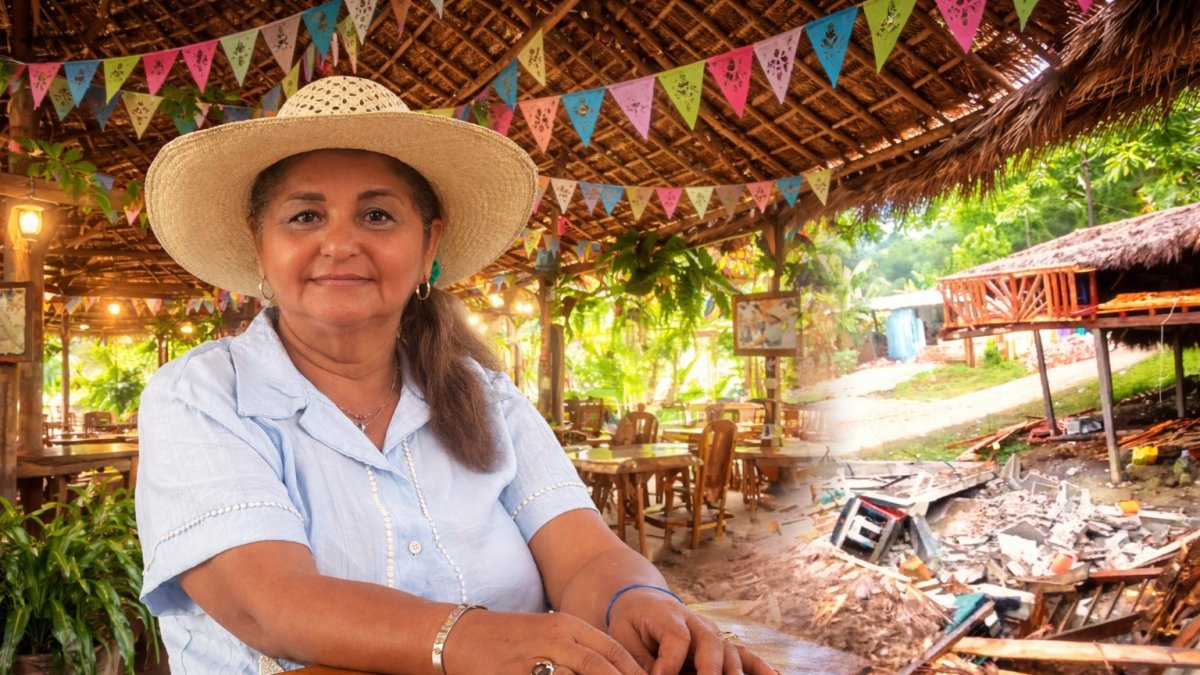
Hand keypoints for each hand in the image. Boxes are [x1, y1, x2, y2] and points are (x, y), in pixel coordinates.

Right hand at [445, 609, 647, 674]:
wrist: (458, 636)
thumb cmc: (507, 641)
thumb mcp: (547, 636)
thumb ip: (578, 652)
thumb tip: (610, 667)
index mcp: (568, 627)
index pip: (615, 653)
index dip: (636, 673)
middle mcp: (556, 639)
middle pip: (602, 668)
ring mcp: (536, 659)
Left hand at [605, 589, 777, 674]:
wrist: (644, 602)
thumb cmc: (632, 623)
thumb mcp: (624, 637)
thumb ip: (638, 659)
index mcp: (667, 615)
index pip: (676, 637)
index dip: (669, 660)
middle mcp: (696, 622)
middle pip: (710, 643)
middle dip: (711, 670)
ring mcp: (712, 634)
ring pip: (730, 653)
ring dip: (737, 674)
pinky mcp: (722, 646)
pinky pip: (744, 657)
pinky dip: (759, 667)